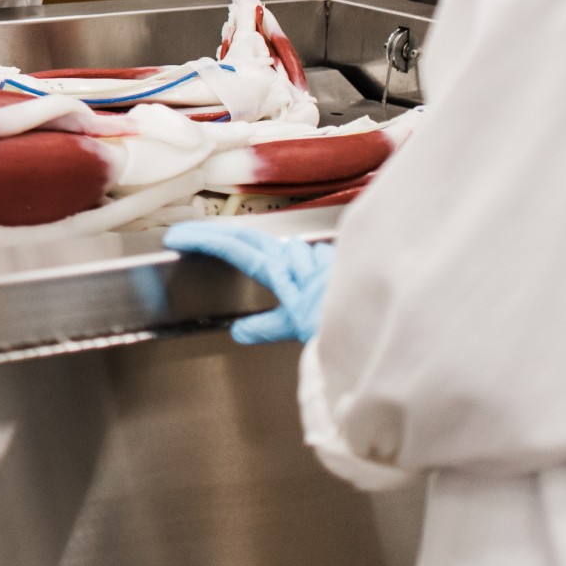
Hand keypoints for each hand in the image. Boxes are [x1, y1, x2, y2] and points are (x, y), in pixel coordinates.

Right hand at [164, 221, 333, 345]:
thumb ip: (269, 326)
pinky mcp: (330, 264)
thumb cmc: (349, 325)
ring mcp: (313, 258)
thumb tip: (239, 331)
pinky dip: (289, 260)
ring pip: (278, 244)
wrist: (387, 318)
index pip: (236, 248)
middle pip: (249, 237)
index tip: (178, 238)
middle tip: (187, 234)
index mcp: (284, 272)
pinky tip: (290, 266)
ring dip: (253, 246)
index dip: (204, 241)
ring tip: (227, 249)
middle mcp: (298, 259)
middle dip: (215, 233)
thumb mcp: (299, 330)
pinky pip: (303, 257)